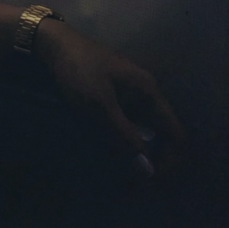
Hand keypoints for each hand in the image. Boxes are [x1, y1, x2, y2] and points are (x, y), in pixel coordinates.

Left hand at [34, 18, 186, 177]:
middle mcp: (144, 93)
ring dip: (133, 152)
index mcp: (148, 91)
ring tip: (118, 171)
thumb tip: (146, 168)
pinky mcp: (113, 95)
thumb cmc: (78, 70)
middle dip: (150, 160)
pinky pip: (126, 124)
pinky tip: (106, 151)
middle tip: (131, 183)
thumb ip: (124, 135)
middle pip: (160, 135)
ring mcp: (129, 94)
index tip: (149, 180)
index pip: (175, 133)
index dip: (168, 160)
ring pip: (142, 131)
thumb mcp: (100, 105)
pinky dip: (121, 140)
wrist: (53, 44)